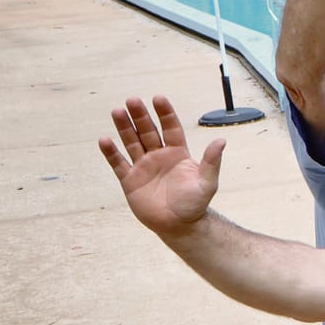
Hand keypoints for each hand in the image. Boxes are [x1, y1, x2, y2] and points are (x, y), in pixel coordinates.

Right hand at [98, 96, 224, 236]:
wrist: (179, 226)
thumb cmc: (195, 204)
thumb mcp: (207, 183)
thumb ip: (211, 162)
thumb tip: (221, 141)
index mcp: (177, 153)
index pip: (170, 128)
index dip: (165, 114)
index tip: (158, 98)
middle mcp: (158, 155)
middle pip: (147, 131)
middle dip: (140, 116)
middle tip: (132, 100)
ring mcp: (143, 166)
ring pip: (131, 142)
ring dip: (124, 128)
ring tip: (117, 111)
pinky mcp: (130, 180)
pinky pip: (118, 163)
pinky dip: (111, 152)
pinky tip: (104, 139)